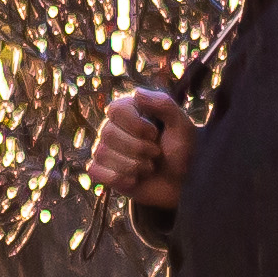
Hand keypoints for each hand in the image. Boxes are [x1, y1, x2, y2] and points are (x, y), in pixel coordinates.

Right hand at [88, 86, 192, 214]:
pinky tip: (135, 179)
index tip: (156, 133)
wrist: (179, 184)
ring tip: (149, 167)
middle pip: (107, 133)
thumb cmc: (180, 152)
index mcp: (129, 111)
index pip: (116, 109)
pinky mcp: (101, 171)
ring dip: (134, 165)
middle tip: (156, 153)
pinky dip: (120, 178)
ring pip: (102, 153)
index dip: (136, 124)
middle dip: (138, 148)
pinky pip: (96, 172)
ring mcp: (104, 149)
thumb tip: (136, 92)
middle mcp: (112, 127)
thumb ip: (163, 104)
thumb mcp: (181, 125)